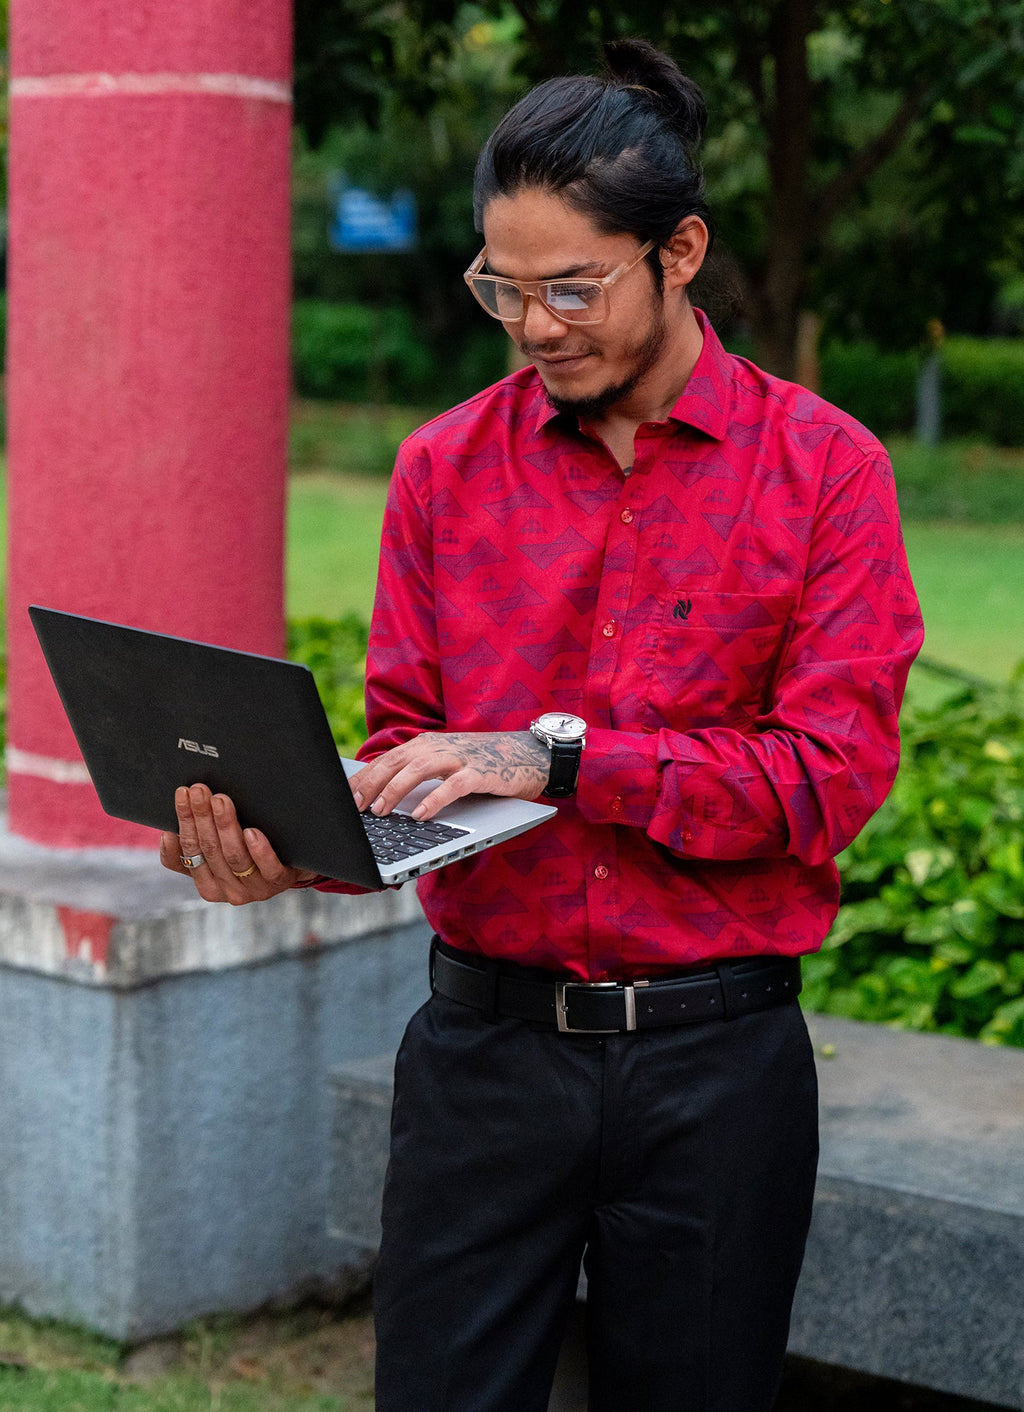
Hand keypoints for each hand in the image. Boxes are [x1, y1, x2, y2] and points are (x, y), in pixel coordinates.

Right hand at [160, 783, 318, 903]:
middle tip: (198, 790)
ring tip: (220, 800)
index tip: (181, 796)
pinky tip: (251, 831)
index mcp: (208, 884)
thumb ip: (197, 844)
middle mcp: (228, 891)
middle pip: (209, 850)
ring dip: (225, 825)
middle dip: (201, 816)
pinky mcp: (278, 882)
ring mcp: (254, 888)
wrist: (296, 864)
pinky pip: (267, 868)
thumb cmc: (251, 852)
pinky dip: (258, 850)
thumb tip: (170, 828)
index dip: (182, 824)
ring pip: (234, 856)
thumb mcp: (221, 852)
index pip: (186, 855)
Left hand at [348, 731, 549, 822]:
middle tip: (352, 808)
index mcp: (426, 745)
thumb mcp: (445, 764)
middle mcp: (438, 747)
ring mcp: (459, 759)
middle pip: (395, 763)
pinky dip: (434, 800)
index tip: (343, 798)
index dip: (363, 779)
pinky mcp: (480, 773)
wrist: (528, 754)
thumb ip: (418, 774)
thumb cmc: (482, 764)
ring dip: (395, 790)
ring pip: (418, 770)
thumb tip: (383, 797)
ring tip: (380, 811)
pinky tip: (421, 815)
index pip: (386, 760)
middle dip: (370, 785)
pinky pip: (452, 786)